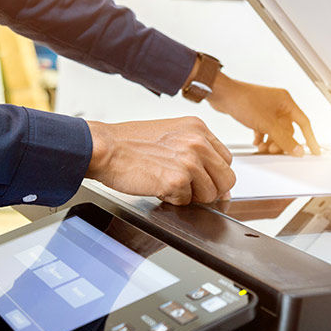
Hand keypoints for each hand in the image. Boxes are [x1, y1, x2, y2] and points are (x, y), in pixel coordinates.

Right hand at [85, 117, 234, 204]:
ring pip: (210, 195)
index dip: (215, 174)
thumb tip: (218, 181)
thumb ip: (197, 151)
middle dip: (209, 190)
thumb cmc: (130, 142)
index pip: (226, 159)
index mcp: (198, 128)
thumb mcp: (171, 134)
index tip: (204, 179)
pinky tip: (157, 186)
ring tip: (168, 184)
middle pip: (226, 179)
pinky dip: (172, 200)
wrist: (104, 147)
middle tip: (189, 189)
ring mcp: (189, 162)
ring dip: (190, 196)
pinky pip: (186, 202)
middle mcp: (198, 142)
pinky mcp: (177, 180)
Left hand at [206, 72, 320, 155]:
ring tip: (264, 148)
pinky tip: (257, 142)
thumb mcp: (267, 124)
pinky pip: (265, 128)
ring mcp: (267, 108)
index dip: (310, 138)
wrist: (222, 94)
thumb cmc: (243, 100)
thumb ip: (284, 139)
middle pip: (288, 129)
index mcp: (286, 102)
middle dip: (282, 142)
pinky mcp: (257, 113)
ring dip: (271, 141)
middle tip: (276, 151)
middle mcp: (279, 104)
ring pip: (276, 130)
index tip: (314, 150)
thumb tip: (298, 150)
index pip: (304, 123)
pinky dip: (262, 137)